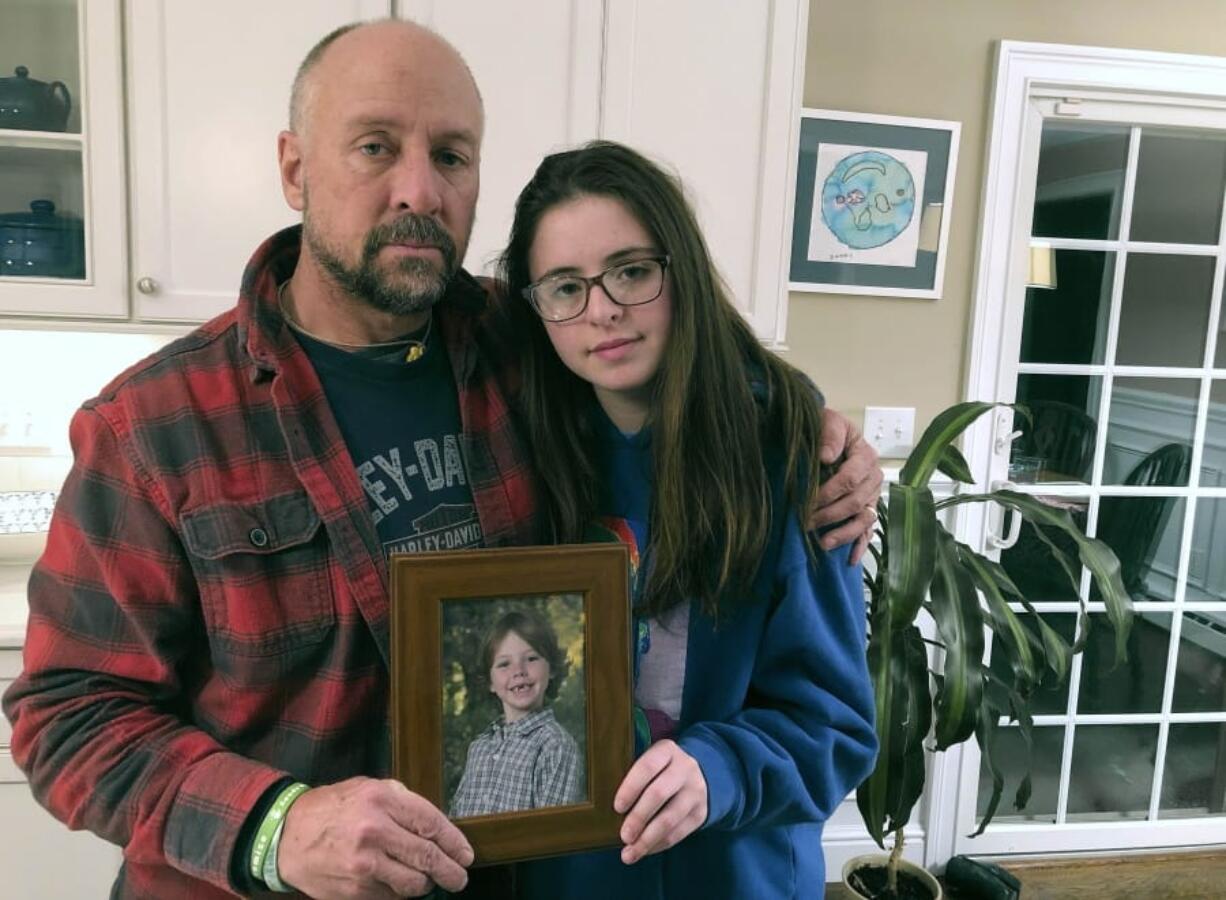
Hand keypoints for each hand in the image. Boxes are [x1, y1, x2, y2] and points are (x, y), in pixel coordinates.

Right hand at [277, 776, 472, 898]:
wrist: (287, 835)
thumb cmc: (334, 808)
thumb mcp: (369, 788)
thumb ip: (403, 803)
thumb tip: (437, 829)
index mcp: (381, 800)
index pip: (431, 824)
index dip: (455, 842)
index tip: (466, 855)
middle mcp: (374, 831)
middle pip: (428, 857)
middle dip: (451, 871)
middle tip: (459, 877)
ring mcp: (364, 864)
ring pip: (414, 883)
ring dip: (425, 884)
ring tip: (427, 879)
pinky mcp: (356, 890)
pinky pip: (391, 896)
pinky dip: (400, 892)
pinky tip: (396, 882)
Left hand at [613, 740, 706, 864]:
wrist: (697, 775)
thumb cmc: (659, 771)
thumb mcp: (650, 761)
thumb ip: (633, 776)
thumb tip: (602, 805)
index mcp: (666, 751)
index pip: (647, 767)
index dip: (630, 788)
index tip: (617, 807)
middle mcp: (685, 768)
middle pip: (658, 794)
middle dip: (638, 818)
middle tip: (623, 836)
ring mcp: (695, 791)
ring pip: (670, 818)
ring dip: (647, 839)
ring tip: (630, 853)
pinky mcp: (700, 813)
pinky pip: (678, 833)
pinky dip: (658, 845)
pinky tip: (644, 850)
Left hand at [809, 408, 882, 564]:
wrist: (825, 433)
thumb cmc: (826, 427)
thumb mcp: (828, 420)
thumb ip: (830, 434)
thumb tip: (828, 457)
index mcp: (866, 455)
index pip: (850, 478)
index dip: (828, 492)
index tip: (807, 501)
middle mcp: (873, 477)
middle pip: (855, 501)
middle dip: (829, 514)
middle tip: (804, 522)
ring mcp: (871, 496)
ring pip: (863, 519)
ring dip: (843, 533)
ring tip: (823, 543)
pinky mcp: (866, 509)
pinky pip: (868, 530)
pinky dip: (860, 545)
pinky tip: (850, 559)